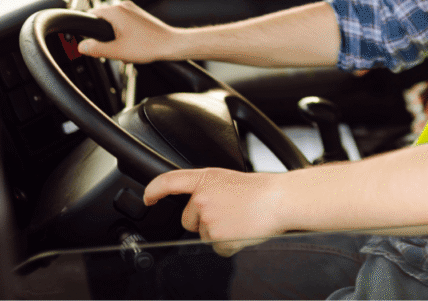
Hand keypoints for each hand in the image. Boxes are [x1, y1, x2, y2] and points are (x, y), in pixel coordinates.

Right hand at [77, 0, 175, 62]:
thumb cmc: (149, 46)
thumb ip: (96, 48)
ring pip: (113, 24)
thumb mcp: (117, 51)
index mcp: (115, 11)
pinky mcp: (139, 16)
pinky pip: (123, 24)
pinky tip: (132, 47)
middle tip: (112, 49)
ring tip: (125, 50)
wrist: (171, 45)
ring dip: (115, 38)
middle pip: (102, 20)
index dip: (88, 30)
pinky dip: (124, 36)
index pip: (91, 15)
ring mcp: (132, 10)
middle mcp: (123, 6)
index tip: (89, 41)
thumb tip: (81, 46)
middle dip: (104, 37)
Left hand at [144, 168, 285, 256]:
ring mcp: (208, 219)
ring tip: (240, 219)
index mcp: (204, 179)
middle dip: (203, 221)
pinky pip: (217, 248)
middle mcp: (201, 198)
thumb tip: (199, 205)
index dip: (154, 190)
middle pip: (187, 220)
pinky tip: (242, 231)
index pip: (169, 181)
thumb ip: (208, 189)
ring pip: (204, 235)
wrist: (279, 200)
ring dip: (220, 233)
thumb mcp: (228, 180)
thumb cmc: (261, 190)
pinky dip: (230, 245)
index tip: (148, 198)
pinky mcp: (216, 237)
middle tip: (229, 213)